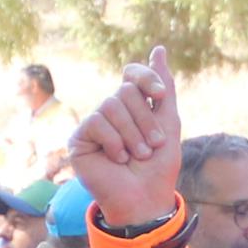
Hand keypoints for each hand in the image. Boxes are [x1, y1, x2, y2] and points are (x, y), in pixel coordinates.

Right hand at [67, 50, 183, 227]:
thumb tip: (158, 49)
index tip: (159, 95)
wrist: (145, 199)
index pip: (132, 74)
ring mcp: (94, 125)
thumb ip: (164, 88)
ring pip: (111, 105)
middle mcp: (111, 112)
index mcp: (132, 106)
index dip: (146, 78)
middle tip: (151, 147)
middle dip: (145, 120)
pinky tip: (117, 159)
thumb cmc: (158, 166)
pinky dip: (113, 142)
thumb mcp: (168, 123)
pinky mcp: (79, 140)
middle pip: (125, 91)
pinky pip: (96, 122)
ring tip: (136, 156)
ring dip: (131, 134)